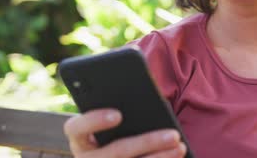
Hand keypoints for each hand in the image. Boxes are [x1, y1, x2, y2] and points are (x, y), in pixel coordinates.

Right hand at [63, 108, 186, 157]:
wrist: (111, 154)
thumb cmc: (117, 129)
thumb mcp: (116, 120)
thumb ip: (126, 111)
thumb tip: (152, 105)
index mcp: (79, 138)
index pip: (76, 127)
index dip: (94, 120)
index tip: (118, 114)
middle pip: (115, 152)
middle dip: (148, 143)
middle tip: (174, 135)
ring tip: (180, 147)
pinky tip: (176, 157)